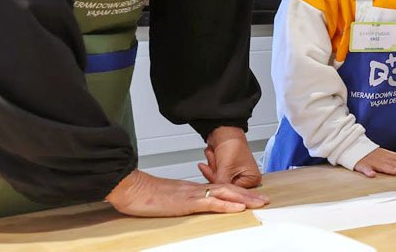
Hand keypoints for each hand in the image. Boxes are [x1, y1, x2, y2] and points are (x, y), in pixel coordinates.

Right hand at [105, 169, 267, 217]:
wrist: (130, 187)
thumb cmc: (143, 194)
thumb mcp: (166, 199)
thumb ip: (178, 201)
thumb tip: (185, 207)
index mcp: (191, 189)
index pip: (220, 188)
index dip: (238, 192)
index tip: (252, 197)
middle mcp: (195, 189)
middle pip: (228, 189)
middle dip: (248, 195)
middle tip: (266, 199)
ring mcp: (192, 195)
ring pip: (224, 194)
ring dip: (244, 198)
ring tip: (260, 202)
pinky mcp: (186, 202)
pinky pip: (210, 202)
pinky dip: (227, 204)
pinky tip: (239, 207)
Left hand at [198, 126, 261, 188]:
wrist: (222, 130)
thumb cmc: (231, 144)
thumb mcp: (226, 169)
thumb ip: (221, 185)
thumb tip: (215, 196)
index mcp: (252, 178)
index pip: (234, 191)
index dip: (223, 182)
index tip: (218, 174)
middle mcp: (245, 177)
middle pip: (225, 185)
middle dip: (217, 172)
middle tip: (218, 161)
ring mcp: (235, 174)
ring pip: (218, 180)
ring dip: (213, 166)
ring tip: (216, 155)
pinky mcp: (226, 170)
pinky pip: (215, 174)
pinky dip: (212, 165)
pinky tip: (213, 155)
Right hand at [353, 147, 395, 177]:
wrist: (355, 147)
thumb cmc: (372, 154)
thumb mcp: (385, 154)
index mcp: (386, 156)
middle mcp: (381, 158)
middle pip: (391, 163)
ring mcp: (371, 162)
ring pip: (381, 166)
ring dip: (389, 168)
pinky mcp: (362, 165)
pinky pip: (365, 169)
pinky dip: (368, 172)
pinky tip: (372, 175)